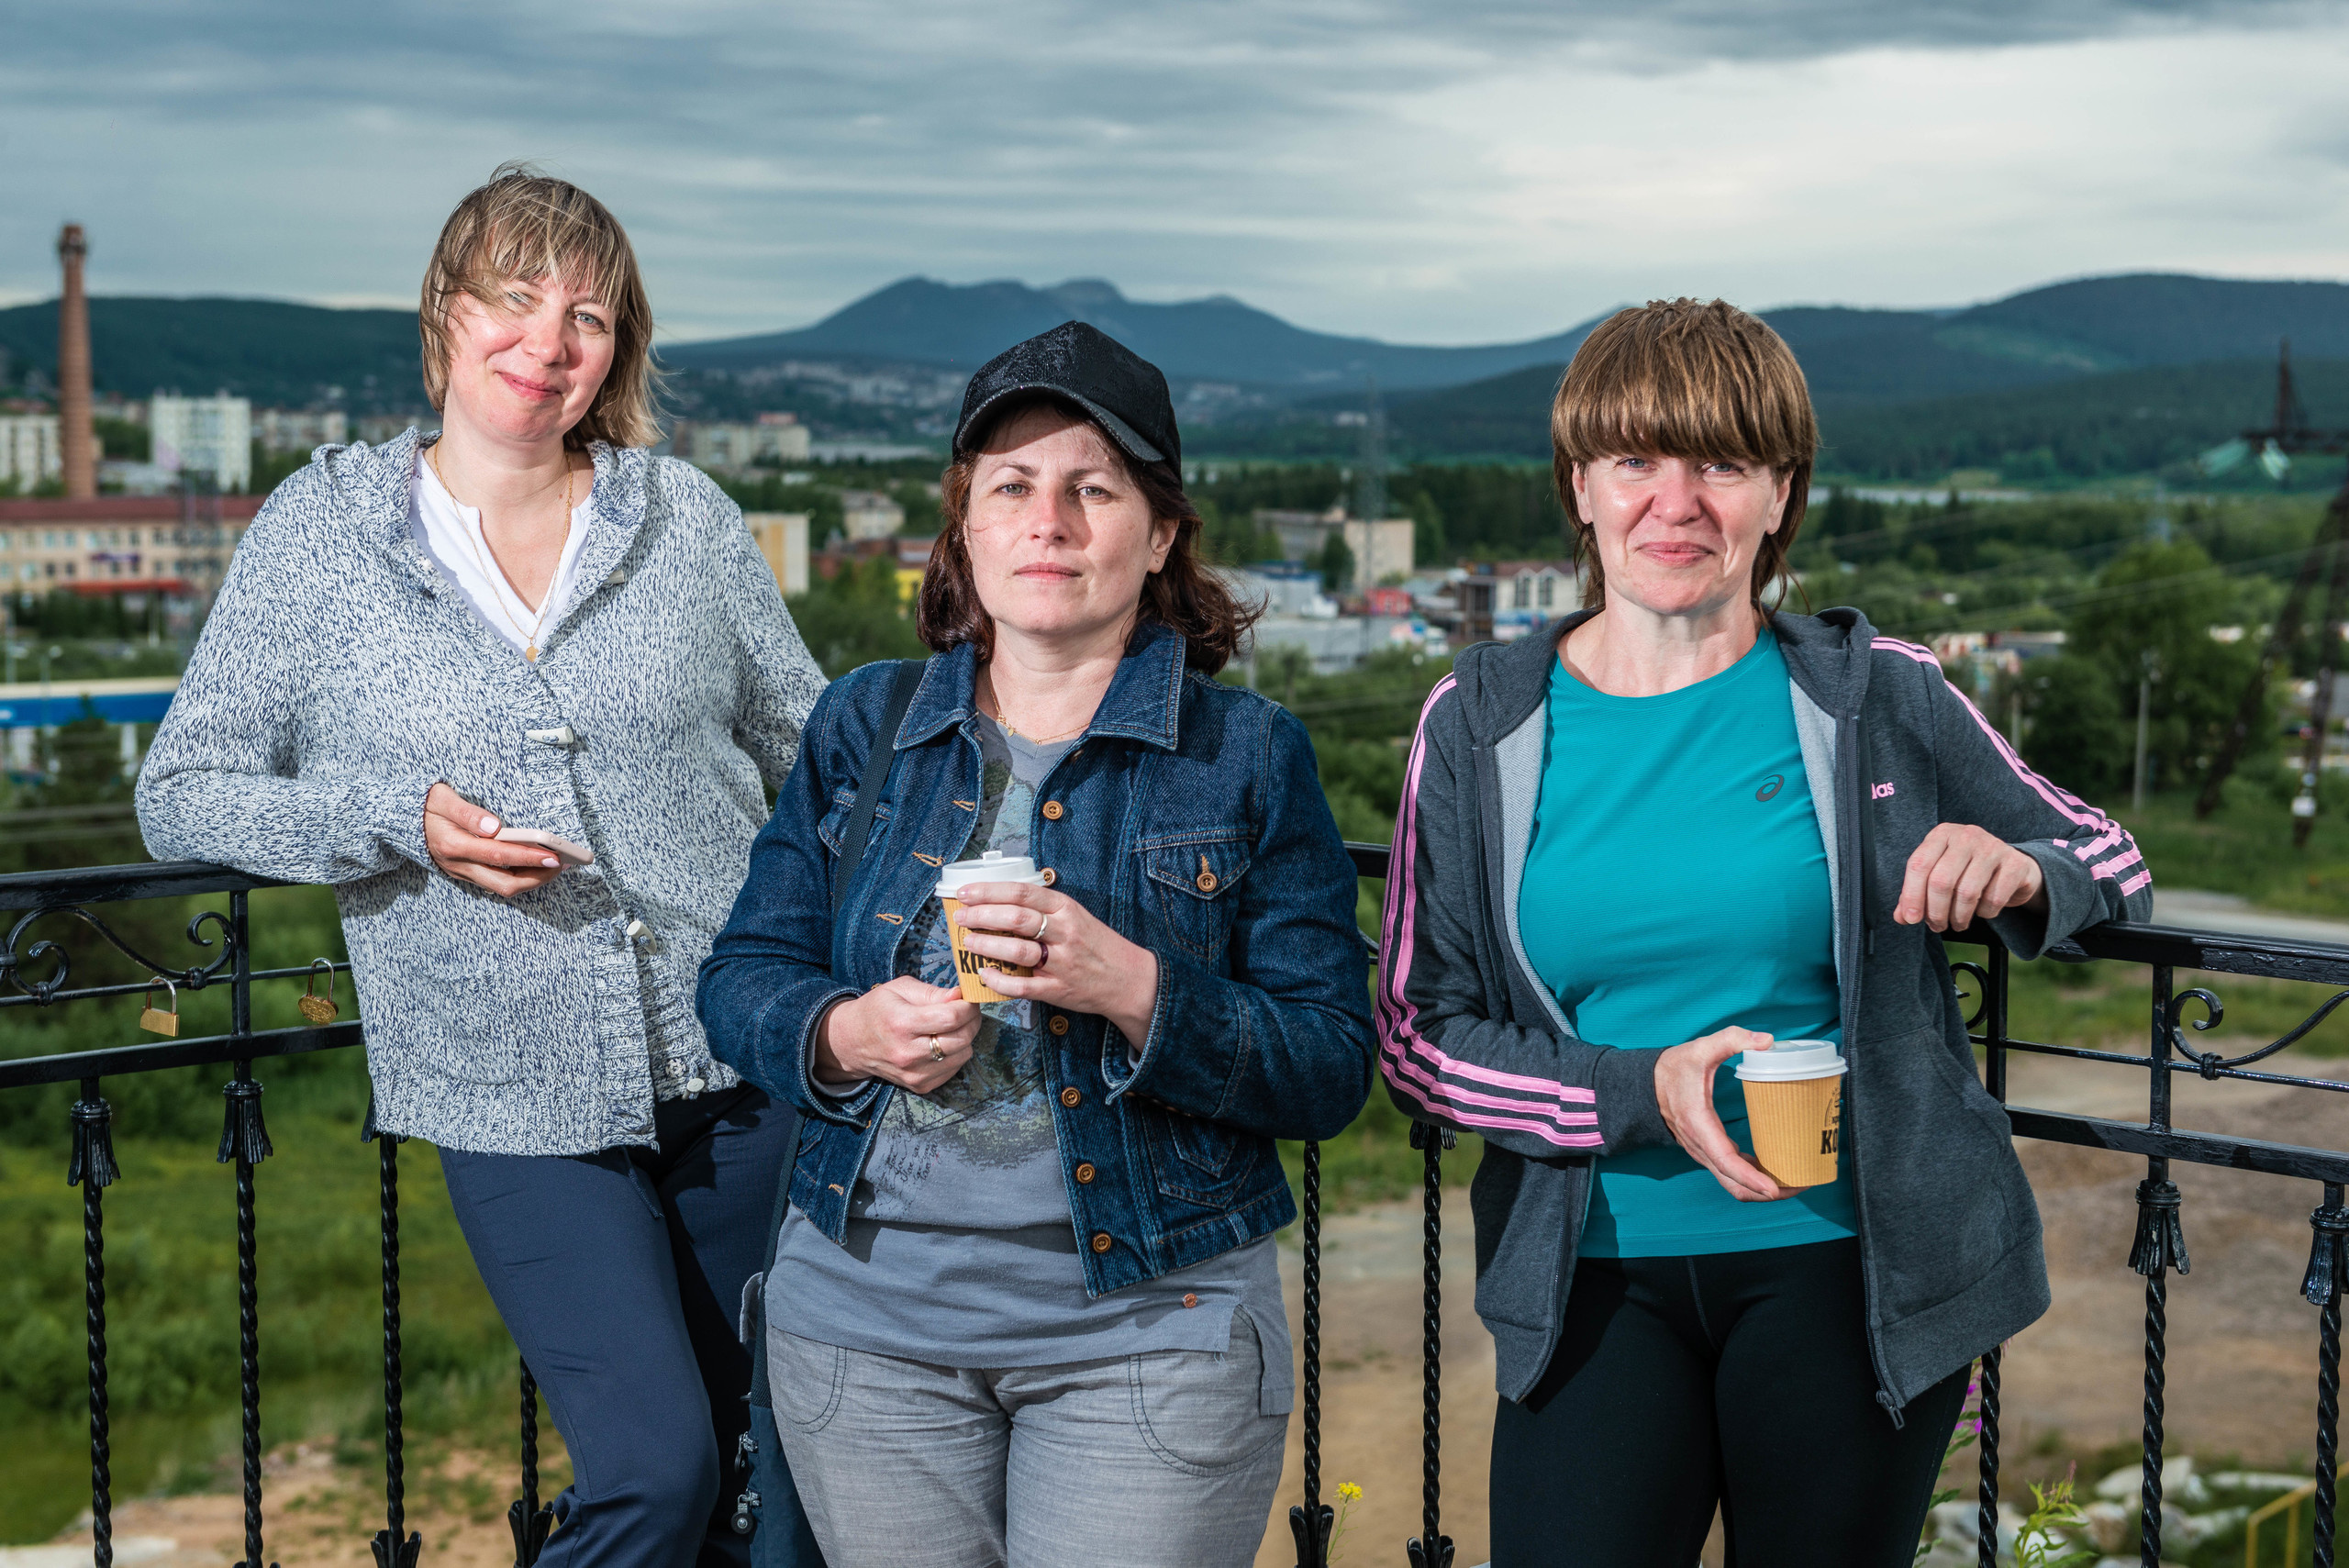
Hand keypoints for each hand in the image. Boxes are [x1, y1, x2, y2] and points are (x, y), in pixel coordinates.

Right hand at [423, 782, 561, 896]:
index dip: (528, 856)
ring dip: (531, 880)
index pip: (498, 855)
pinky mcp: (466, 874)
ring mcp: (462, 873)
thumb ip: (467, 812)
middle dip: (537, 877)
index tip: (553, 854)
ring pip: (502, 888)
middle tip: (563, 863)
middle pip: (505, 884)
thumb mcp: (440, 798)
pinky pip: (496, 883)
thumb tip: (494, 826)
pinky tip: (536, 866)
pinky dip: (519, 877)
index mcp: (453, 845)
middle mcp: (459, 865)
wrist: (398, 822)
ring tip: (556, 866)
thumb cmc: (423, 805)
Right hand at [814, 976, 980, 1094]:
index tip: (968, 999)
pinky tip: (942, 1043)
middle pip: (961, 1039)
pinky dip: (956, 1054)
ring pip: (963, 1055)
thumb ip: (933, 992)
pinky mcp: (920, 1086)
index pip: (951, 1018)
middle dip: (972, 1020)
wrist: (852, 1043)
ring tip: (952, 1026)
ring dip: (965, 1038)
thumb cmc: (877, 1010)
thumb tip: (961, 996)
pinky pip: (954, 1068)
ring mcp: (914, 1073)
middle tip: (966, 1010)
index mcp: (901, 1023)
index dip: (967, 1006)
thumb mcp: (900, 989)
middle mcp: (908, 1053)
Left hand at [951, 882, 1160, 1045]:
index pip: (1022, 893)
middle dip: (981, 916)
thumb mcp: (1075, 915)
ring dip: (986, 945)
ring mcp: (1062, 963)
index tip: (965, 892)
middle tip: (960, 917)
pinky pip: (1022, 986)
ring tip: (967, 942)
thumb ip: (1043, 908)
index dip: (989, 891)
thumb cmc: (1096, 944)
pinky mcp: (1058, 990)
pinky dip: (999, 981)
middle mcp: (1065, 933)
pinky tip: (984, 974)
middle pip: (1016, 918)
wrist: (1128, 978)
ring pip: (1017, 951)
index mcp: (1066, 908)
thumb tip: (999, 900)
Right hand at [1655, 1027, 1800, 1202]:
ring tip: (1795, 1181)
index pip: (1725, 1161)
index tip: (1774, 1189)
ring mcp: (1704, 1153)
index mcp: (1699, 1125)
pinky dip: (1753, 1179)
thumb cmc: (1673, 1069)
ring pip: (1733, 1184)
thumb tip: (1767, 1041)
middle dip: (1767, 1193)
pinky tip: (1774, 1170)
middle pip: (1733, 1185)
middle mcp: (1701, 1147)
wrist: (1647, 1084)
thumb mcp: (1700, 1048)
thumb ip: (1732, 1039)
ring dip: (1762, 1190)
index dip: (1750, 1178)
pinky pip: (1732, 1174)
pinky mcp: (1709, 1152)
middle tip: (1800, 1185)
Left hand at [1895, 824, 2047, 932]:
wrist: (2014, 867)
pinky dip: (1985, 913)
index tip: (1911, 919)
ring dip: (1959, 917)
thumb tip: (1901, 917)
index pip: (1918, 864)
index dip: (1912, 895)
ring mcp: (1993, 847)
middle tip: (1938, 926)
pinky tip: (1983, 911)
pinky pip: (1994, 898)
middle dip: (1936, 912)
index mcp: (1941, 834)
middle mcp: (1966, 836)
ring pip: (1967, 892)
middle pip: (1941, 881)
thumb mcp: (1939, 875)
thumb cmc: (1968, 871)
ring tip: (1957, 924)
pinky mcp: (2015, 864)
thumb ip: (1917, 893)